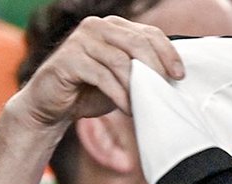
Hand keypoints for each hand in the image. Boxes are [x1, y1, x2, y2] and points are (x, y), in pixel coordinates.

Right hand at [17, 14, 183, 128]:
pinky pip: (102, 76)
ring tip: (143, 105)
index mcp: (113, 27)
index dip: (167, 53)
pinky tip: (127, 109)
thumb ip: (139, 72)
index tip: (180, 75)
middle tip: (165, 90)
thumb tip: (172, 79)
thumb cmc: (89, 91)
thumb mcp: (121, 80)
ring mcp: (82, 40)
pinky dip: (118, 94)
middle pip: (137, 43)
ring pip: (120, 60)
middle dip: (155, 68)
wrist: (51, 104)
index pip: (148, 33)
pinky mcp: (70, 59)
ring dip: (136, 86)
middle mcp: (97, 27)